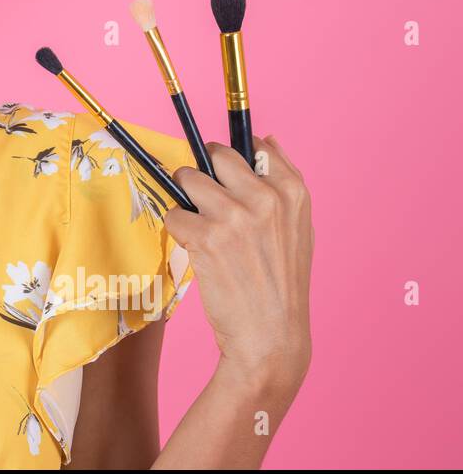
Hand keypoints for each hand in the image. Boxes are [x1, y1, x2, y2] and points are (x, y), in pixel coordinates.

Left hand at [164, 136, 313, 394]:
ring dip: (186, 202)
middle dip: (203, 175)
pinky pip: (174, 215)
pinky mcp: (206, 237)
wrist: (271, 335)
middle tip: (207, 204)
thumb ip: (282, 181)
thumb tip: (267, 138)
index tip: (224, 172)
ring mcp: (234, 216)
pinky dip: (179, 232)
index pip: (254, 146)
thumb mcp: (299, 228)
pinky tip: (198, 252)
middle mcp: (265, 198)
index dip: (232, 160)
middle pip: (214, 156)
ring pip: (188, 180)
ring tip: (203, 229)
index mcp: (292, 192)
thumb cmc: (282, 281)